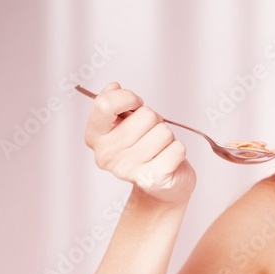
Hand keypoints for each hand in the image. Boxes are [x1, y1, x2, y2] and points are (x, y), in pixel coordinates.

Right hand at [83, 82, 195, 204]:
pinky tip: (168, 159)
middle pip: (146, 115)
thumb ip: (115, 103)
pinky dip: (178, 150)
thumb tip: (114, 87)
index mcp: (95, 137)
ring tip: (159, 148)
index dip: (128, 98)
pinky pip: (177, 148)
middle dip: (155, 120)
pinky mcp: (152, 179)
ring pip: (163, 131)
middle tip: (151, 134)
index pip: (105, 105)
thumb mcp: (125, 122)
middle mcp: (107, 155)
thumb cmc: (144, 147)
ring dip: (167, 137)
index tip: (135, 105)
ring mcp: (129, 169)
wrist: (161, 186)